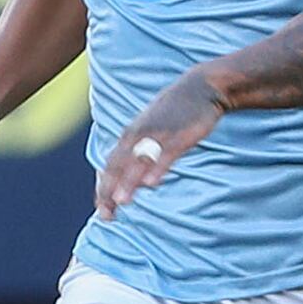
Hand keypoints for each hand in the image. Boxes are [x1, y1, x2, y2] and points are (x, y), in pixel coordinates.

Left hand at [94, 69, 224, 220]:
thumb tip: (135, 177)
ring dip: (129, 182)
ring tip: (122, 202)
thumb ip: (139, 150)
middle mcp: (138, 135)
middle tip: (107, 215)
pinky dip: (156, 168)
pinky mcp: (178, 136)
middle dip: (110, 191)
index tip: (102, 211)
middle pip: (119, 167)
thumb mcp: (150, 129)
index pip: (110, 166)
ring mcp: (158, 135)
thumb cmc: (174, 113)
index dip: (104, 188)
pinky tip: (151, 184)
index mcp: (130, 136)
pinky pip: (165, 155)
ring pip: (139, 162)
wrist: (200, 87)